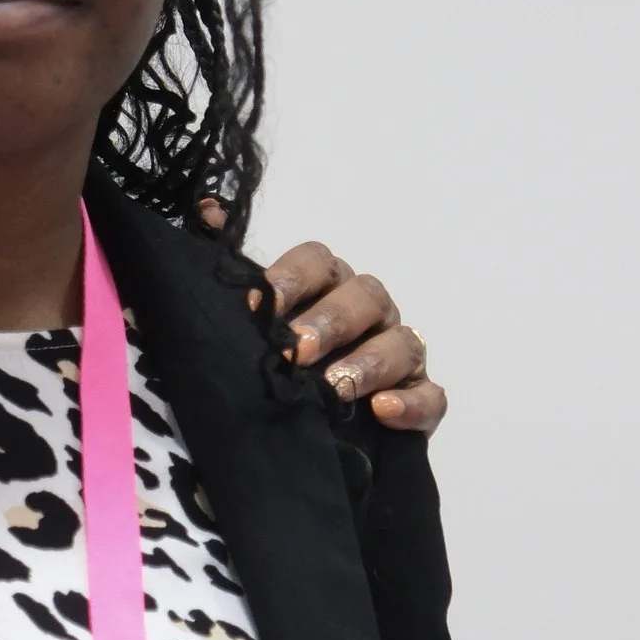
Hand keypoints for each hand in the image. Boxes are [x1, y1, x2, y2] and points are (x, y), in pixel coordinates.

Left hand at [198, 205, 442, 434]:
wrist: (294, 429)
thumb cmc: (276, 360)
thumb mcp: (246, 316)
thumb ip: (230, 268)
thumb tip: (207, 210)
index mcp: (328, 286)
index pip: (318, 262)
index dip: (290, 279)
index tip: (257, 306)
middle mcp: (370, 313)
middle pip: (365, 298)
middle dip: (332, 321)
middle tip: (298, 351)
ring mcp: (399, 356)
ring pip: (402, 344)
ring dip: (369, 364)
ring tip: (335, 387)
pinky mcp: (419, 400)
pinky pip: (431, 397)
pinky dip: (412, 403)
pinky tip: (383, 410)